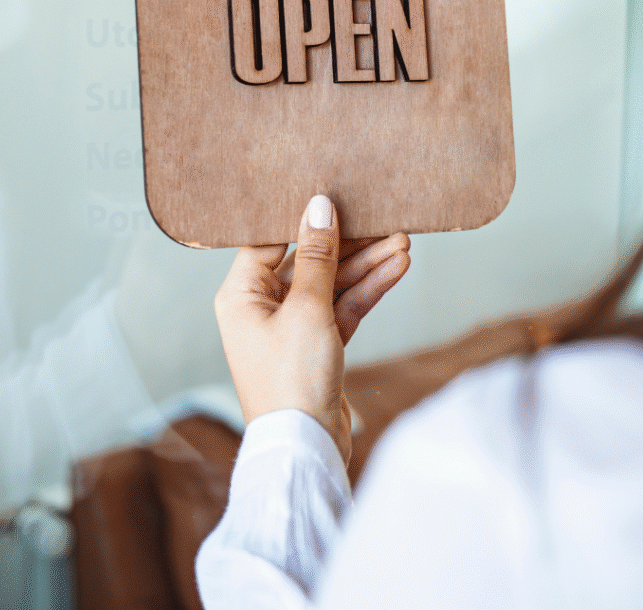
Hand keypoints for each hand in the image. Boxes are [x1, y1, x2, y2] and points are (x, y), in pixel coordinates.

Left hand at [213, 196, 409, 464]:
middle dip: (348, 243)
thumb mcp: (306, 307)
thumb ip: (316, 255)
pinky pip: (343, 308)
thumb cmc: (292, 380)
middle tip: (381, 219)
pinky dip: (367, 291)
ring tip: (402, 242)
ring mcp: (291, 327)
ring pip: (331, 284)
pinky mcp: (317, 345)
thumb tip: (318, 207)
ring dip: (366, 265)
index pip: (269, 241)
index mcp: (240, 294)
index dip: (301, 219)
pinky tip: (396, 269)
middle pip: (306, 261)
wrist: (308, 447)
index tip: (331, 196)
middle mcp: (261, 307)